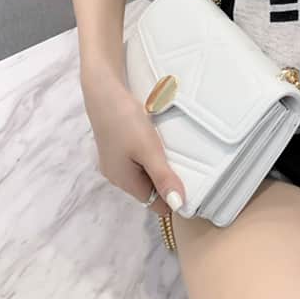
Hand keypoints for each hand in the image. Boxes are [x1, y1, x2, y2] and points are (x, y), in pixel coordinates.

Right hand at [81, 72, 185, 215]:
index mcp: (124, 181)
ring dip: (160, 167)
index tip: (194, 191)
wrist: (104, 92)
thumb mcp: (149, 150)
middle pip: (149, 189)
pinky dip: (152, 156)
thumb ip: (163, 177)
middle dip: (167, 182)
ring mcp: (116, 160)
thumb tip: (176, 206)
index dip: (172, 200)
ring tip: (178, 155)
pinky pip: (139, 159)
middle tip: (191, 170)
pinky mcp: (118, 146)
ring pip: (144, 173)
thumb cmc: (126, 121)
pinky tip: (160, 144)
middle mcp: (118, 175)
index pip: (153, 203)